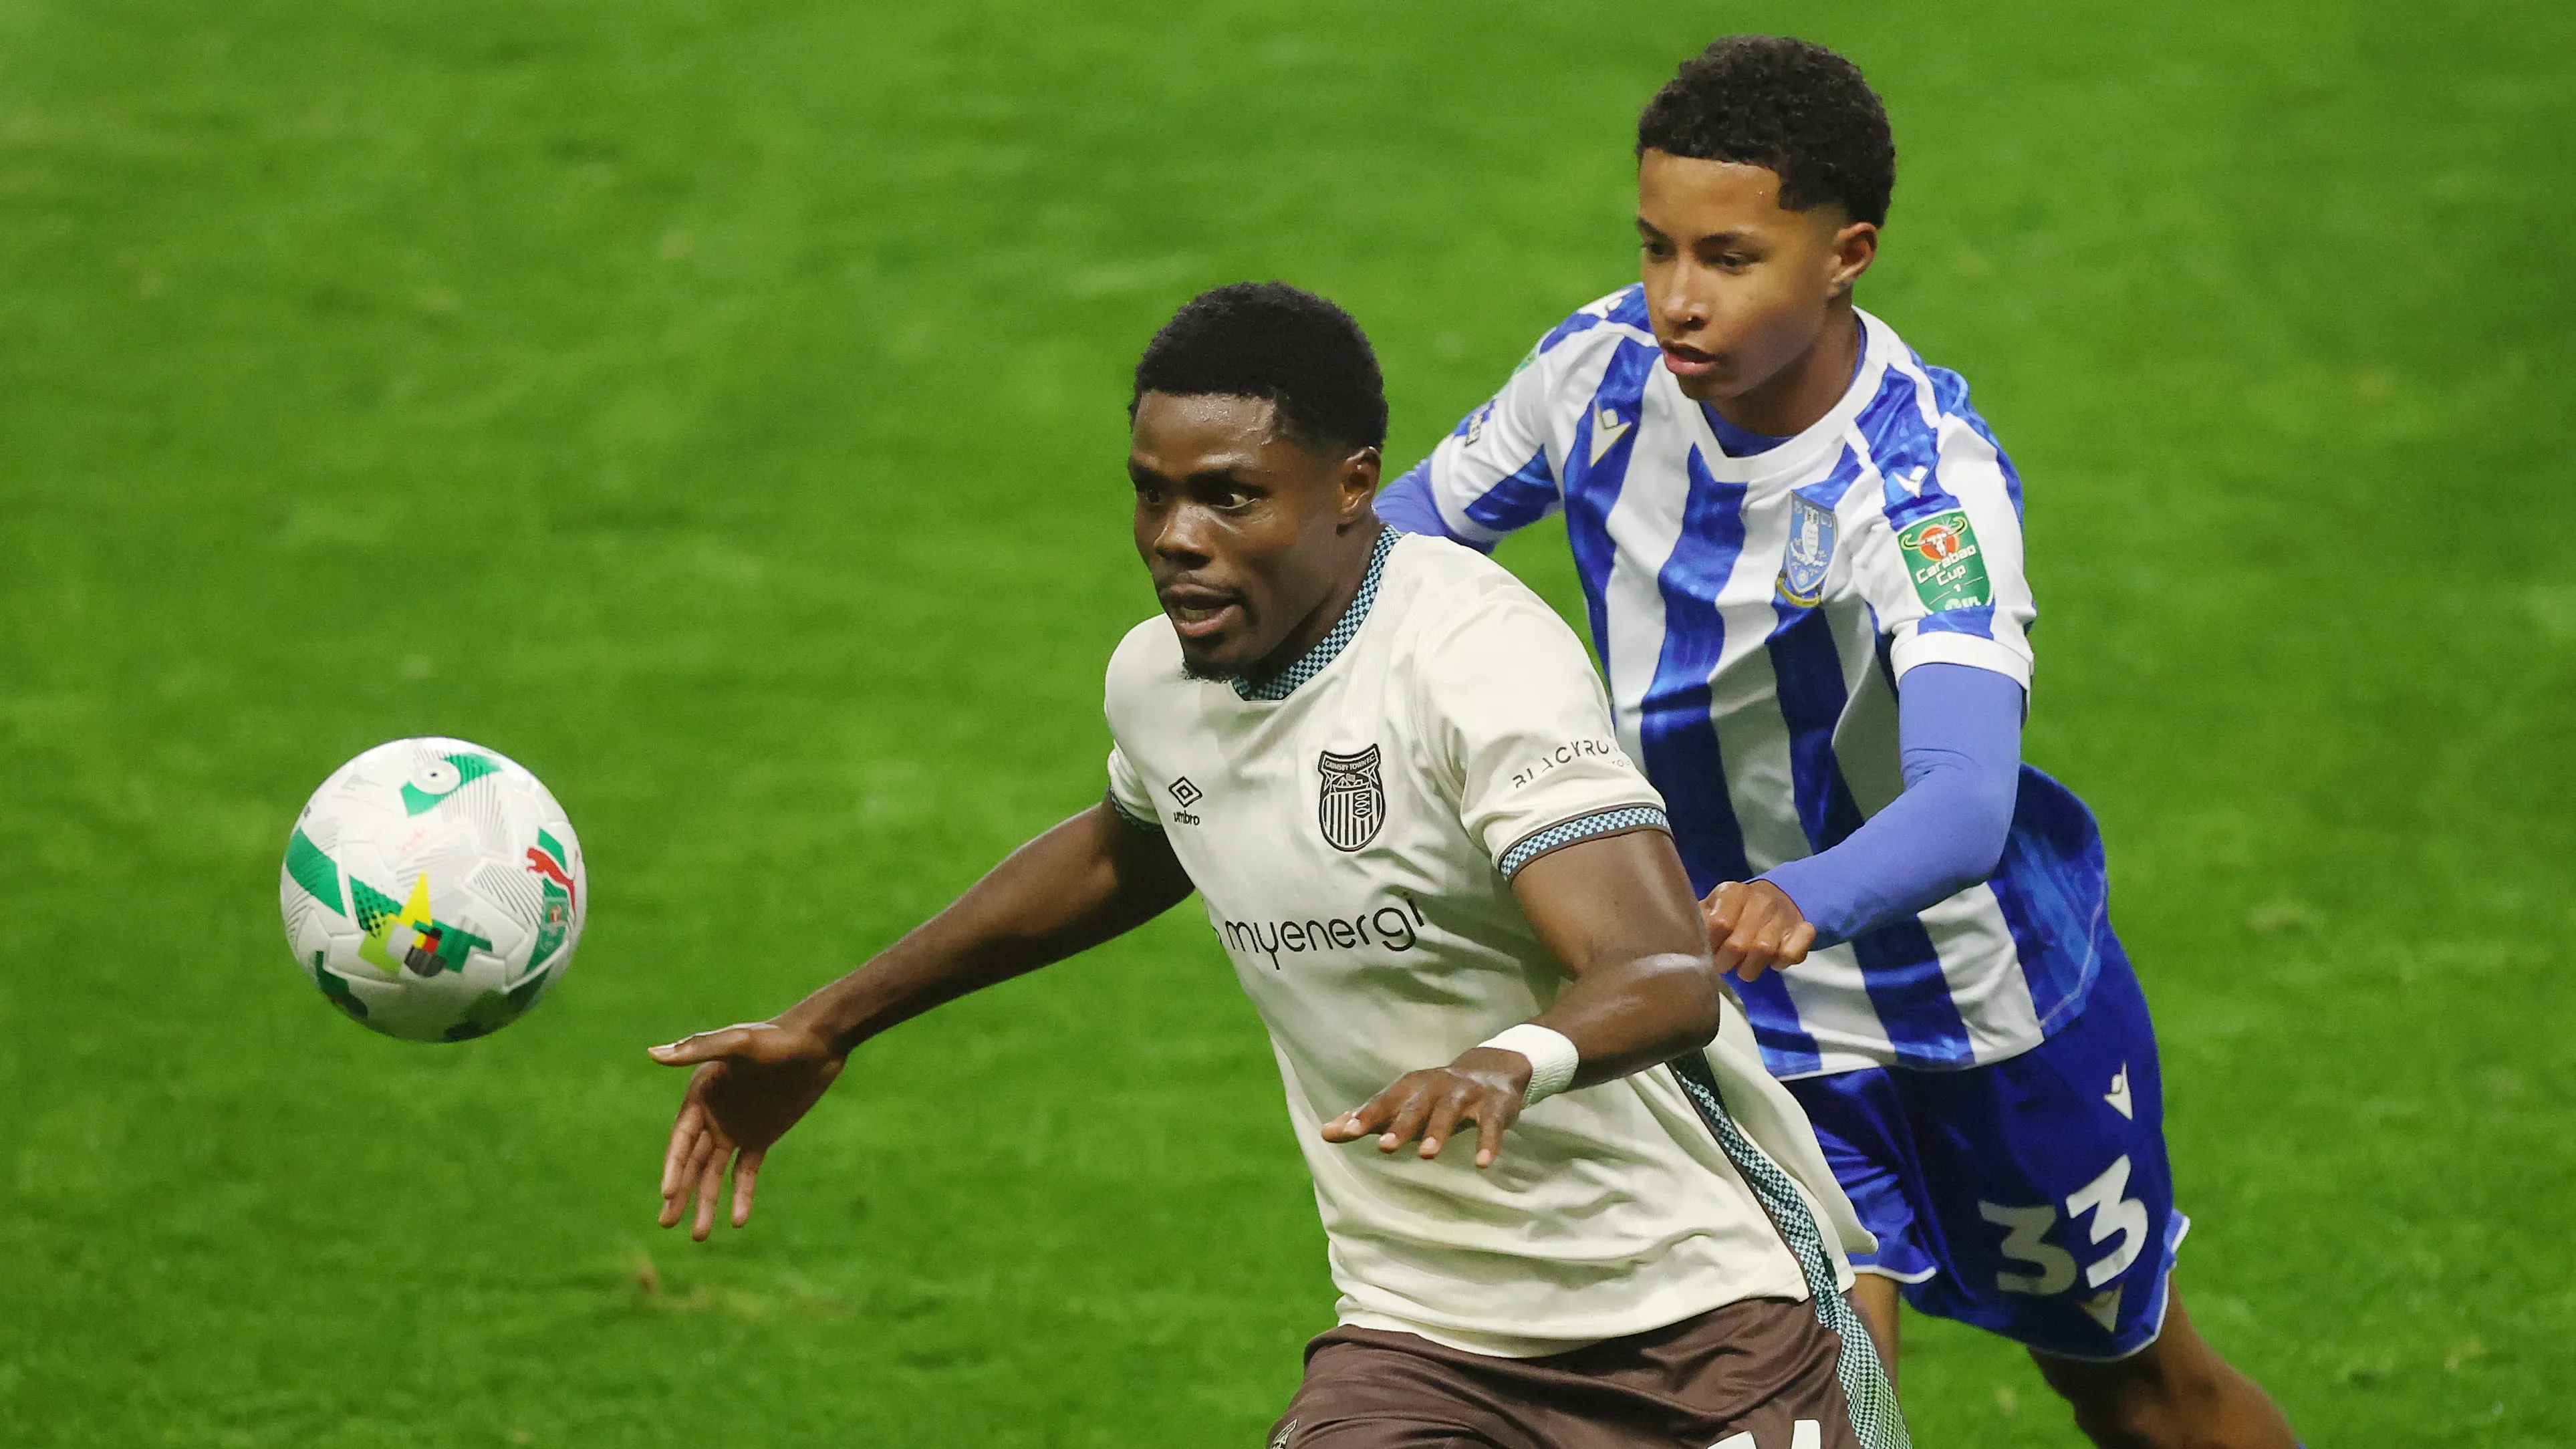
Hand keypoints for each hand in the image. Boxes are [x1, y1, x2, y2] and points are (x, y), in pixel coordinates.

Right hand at [649, 1019, 843, 1239]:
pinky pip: (745, 1172)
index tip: (668, 1194)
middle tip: (667, 1223)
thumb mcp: (739, 1042)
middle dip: (679, 1193)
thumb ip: (698, 1049)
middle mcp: (712, 1115)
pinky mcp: (760, 1139)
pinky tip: (738, 1220)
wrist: (818, 1043)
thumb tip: (652, 1054)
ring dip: (705, 1203)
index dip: (672, 1167)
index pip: (680, 1140)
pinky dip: (740, 1195)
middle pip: (690, 1162)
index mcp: (700, 1094)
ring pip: (713, 1173)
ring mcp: (735, 1129)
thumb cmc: (777, 1038)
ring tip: (698, 1236)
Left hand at [1319, 1046, 1531, 1167]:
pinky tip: (1481, 1164)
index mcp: (1410, 1088)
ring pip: (1450, 1112)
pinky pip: (1490, 1124)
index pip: (1384, 1102)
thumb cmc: (1434, 1096)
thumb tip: (1324, 1133)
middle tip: (1384, 1147)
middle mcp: (1435, 1087)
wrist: (1492, 1070)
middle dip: (1401, 1125)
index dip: (1365, 1116)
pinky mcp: (1494, 1106)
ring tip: (1426, 1155)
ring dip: (1438, 1132)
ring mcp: (1465, 1095)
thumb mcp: (1401, 1104)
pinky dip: (1487, 1142)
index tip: (1345, 1132)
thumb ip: (1366, 1119)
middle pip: (1415, 1106)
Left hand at [1701, 880, 1815, 981]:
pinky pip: (1792, 954)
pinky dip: (1780, 963)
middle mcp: (1760, 900)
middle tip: (1723, 965)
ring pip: (1764, 951)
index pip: (1719, 924)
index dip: (1711, 945)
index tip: (1707, 952)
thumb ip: (1698, 919)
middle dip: (1727, 962)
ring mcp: (1783, 914)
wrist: (1777, 898)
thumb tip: (1685, 936)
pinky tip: (1772, 962)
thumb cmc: (1735, 910)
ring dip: (1750, 968)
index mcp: (1733, 892)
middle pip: (1739, 944)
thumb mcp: (1712, 908)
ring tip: (1743, 969)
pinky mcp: (1803, 929)